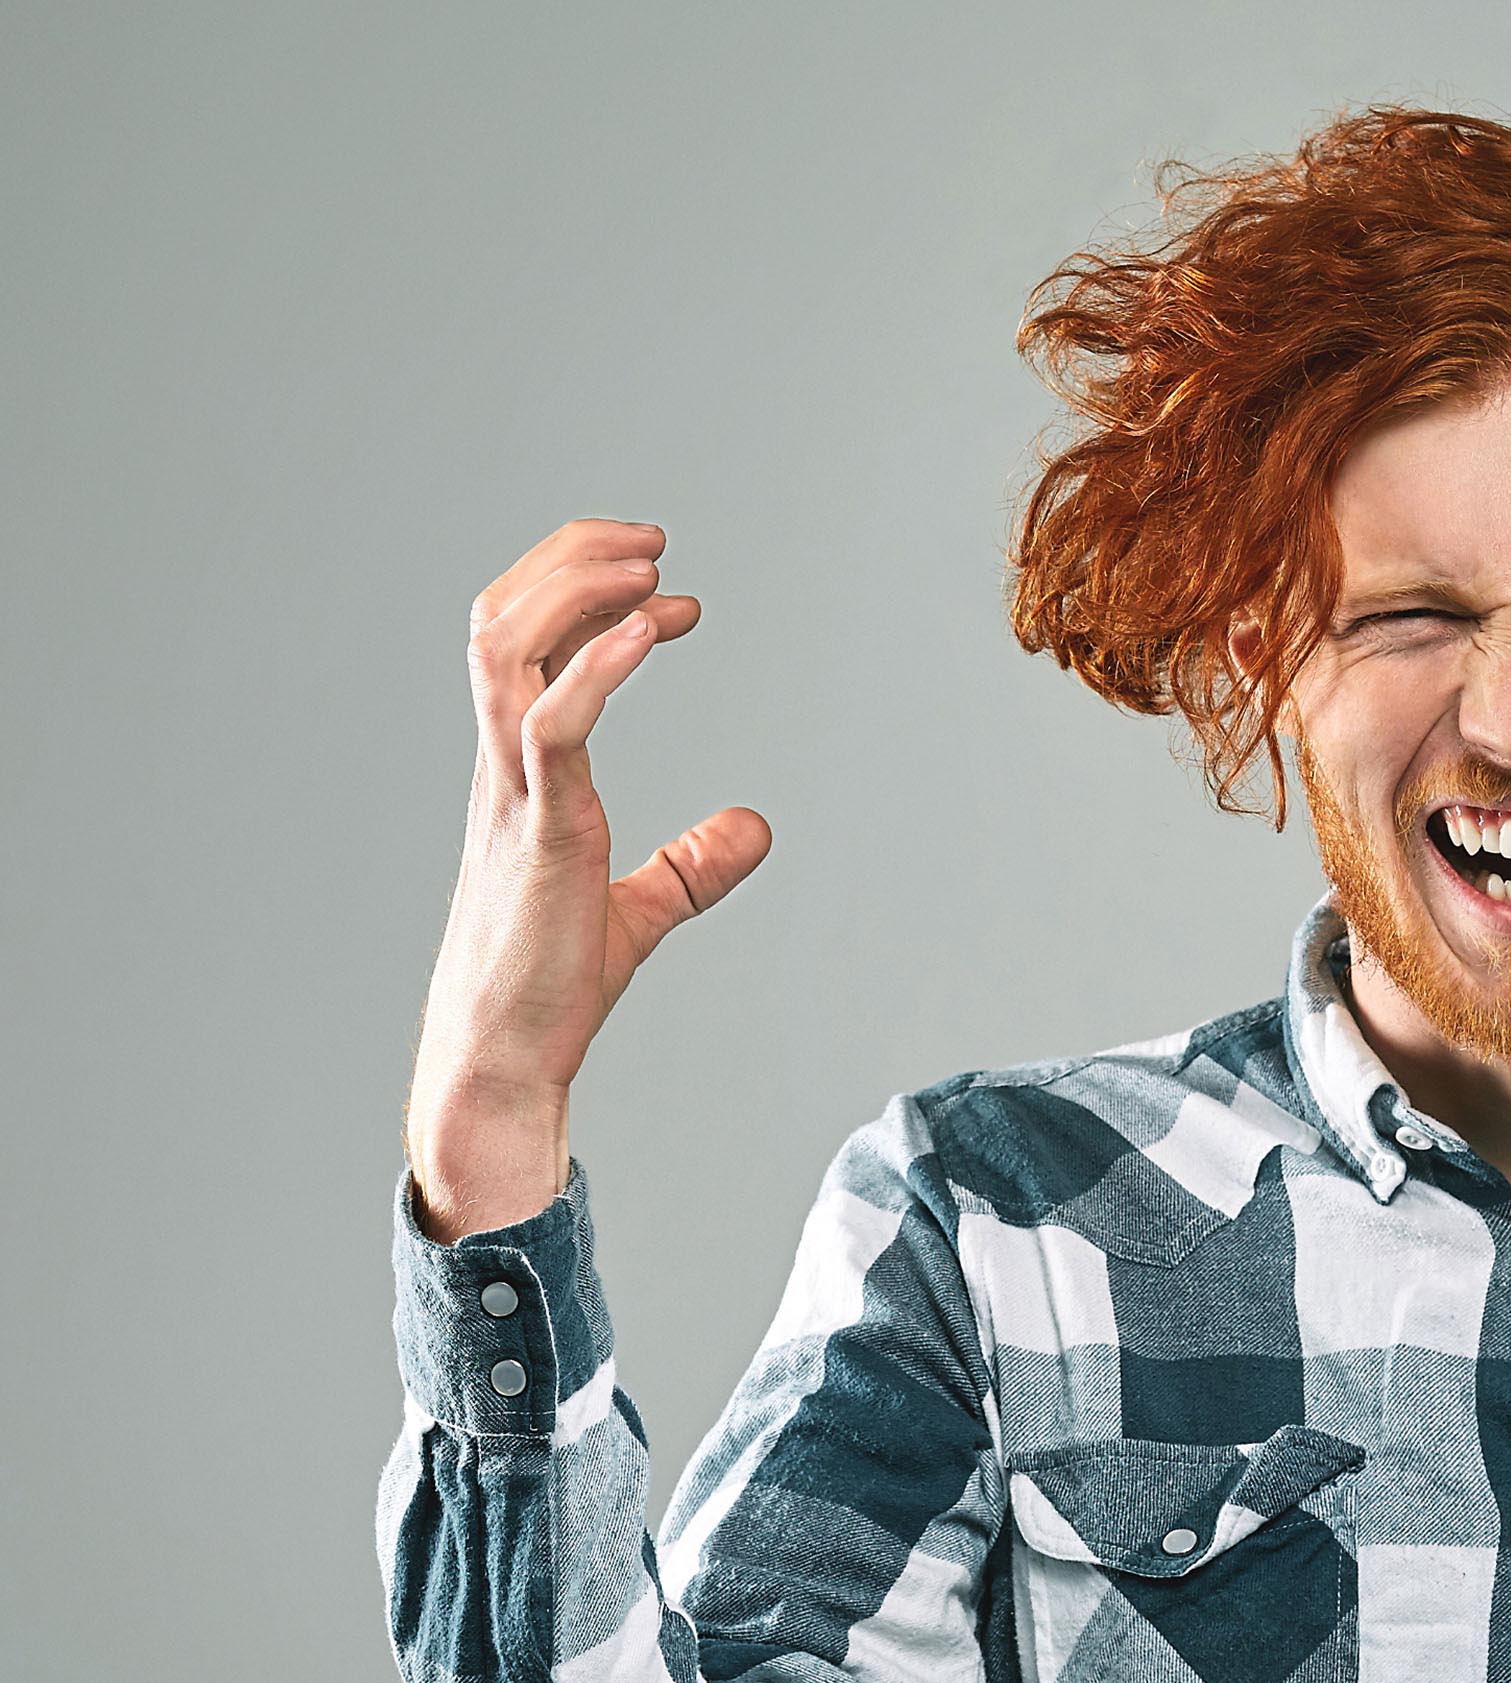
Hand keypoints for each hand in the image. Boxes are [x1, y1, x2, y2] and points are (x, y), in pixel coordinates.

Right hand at [405, 518, 770, 1239]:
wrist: (505, 1063)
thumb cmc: (550, 989)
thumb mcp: (640, 910)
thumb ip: (693, 864)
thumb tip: (756, 829)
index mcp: (519, 776)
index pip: (527, 649)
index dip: (589, 601)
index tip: (672, 594)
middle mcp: (503, 771)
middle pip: (501, 623)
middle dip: (569, 561)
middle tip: (653, 538)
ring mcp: (512, 798)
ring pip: (504, 652)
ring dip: (576, 591)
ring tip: (649, 561)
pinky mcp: (537, 836)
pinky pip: (551, 725)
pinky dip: (599, 666)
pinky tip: (654, 629)